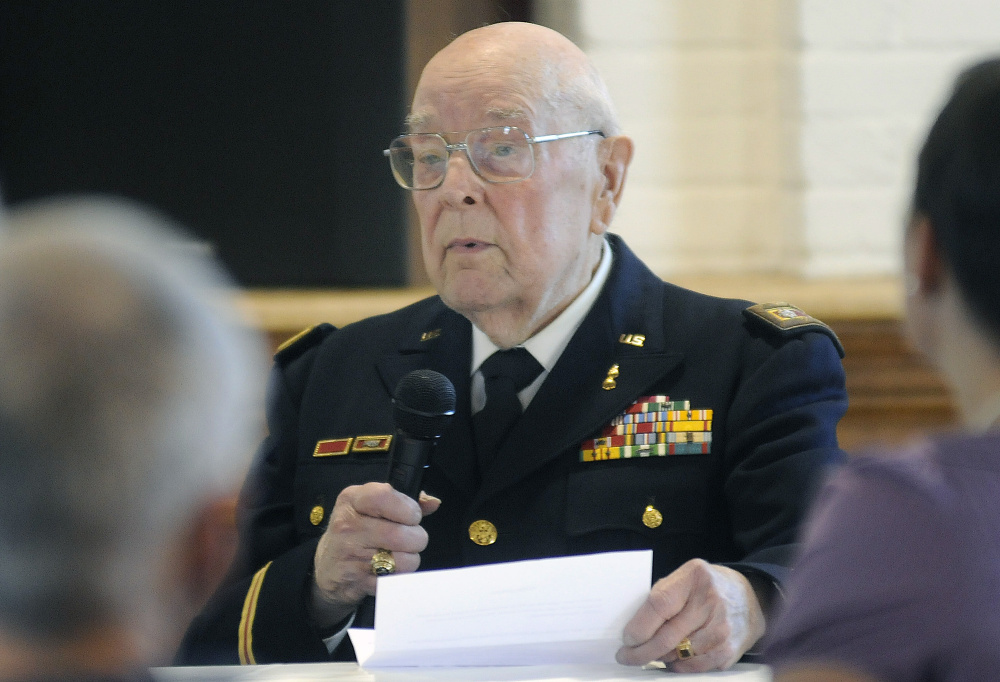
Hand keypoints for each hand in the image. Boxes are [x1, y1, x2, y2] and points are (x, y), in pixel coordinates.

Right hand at [310, 482, 440, 627]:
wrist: (327, 567)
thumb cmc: (356, 530)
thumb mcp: (370, 506)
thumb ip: (403, 501)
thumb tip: (433, 503)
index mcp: (352, 500)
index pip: (384, 497)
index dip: (407, 508)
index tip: (412, 516)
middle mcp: (348, 525)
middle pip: (400, 534)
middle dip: (416, 538)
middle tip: (410, 538)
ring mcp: (350, 555)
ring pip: (403, 560)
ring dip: (410, 559)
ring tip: (400, 554)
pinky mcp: (357, 581)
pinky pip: (395, 580)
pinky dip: (399, 577)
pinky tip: (390, 569)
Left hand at [615, 559, 764, 671]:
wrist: (751, 600)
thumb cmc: (708, 588)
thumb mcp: (686, 577)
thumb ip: (663, 595)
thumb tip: (634, 627)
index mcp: (695, 577)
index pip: (659, 605)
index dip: (639, 626)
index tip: (626, 638)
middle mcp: (711, 603)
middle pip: (667, 636)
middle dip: (641, 651)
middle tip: (626, 656)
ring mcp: (722, 629)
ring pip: (678, 655)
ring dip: (660, 658)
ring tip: (651, 654)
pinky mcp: (729, 651)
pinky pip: (694, 666)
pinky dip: (678, 665)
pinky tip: (673, 659)